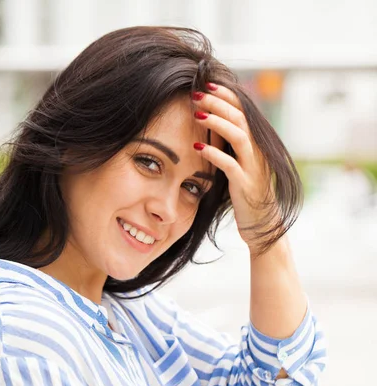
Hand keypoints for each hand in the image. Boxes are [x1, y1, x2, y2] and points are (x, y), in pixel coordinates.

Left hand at [193, 84, 275, 248]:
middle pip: (240, 118)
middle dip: (218, 103)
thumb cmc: (247, 194)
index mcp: (256, 144)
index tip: (207, 86)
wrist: (263, 225)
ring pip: (238, 136)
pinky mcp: (247, 186)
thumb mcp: (240, 164)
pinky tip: (197, 149)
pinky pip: (230, 165)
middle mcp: (258, 152)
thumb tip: (214, 125)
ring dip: (216, 122)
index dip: (226, 96)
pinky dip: (214, 155)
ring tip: (196, 114)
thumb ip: (232, 146)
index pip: (243, 111)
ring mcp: (254, 168)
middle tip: (197, 94)